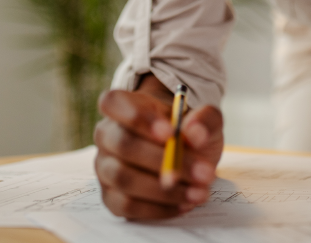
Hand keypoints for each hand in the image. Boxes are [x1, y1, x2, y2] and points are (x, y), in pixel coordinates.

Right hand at [94, 75, 224, 218]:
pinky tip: (184, 204)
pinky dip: (158, 208)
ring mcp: (105, 168)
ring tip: (199, 192)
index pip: (112, 102)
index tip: (170, 133)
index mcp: (123, 106)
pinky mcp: (111, 197)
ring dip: (165, 190)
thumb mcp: (205, 119)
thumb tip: (196, 133)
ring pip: (124, 179)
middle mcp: (107, 135)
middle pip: (123, 145)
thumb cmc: (187, 131)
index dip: (137, 117)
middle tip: (202, 172)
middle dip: (163, 161)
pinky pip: (127, 205)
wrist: (185, 154)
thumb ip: (204, 120)